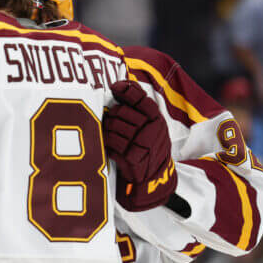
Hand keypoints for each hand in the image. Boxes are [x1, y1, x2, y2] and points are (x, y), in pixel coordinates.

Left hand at [104, 80, 177, 210]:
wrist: (153, 176)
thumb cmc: (147, 146)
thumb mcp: (150, 126)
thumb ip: (139, 109)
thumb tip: (119, 86)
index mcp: (156, 118)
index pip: (140, 98)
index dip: (127, 90)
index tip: (115, 87)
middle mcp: (152, 128)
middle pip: (121, 111)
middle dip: (113, 116)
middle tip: (113, 122)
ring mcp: (142, 142)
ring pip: (113, 125)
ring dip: (108, 129)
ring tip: (112, 135)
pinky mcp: (131, 156)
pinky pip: (110, 140)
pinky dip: (106, 141)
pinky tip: (111, 145)